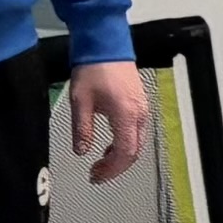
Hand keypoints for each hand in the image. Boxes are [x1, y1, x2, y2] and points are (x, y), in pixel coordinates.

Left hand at [66, 60, 152, 184]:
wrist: (106, 46)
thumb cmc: (94, 69)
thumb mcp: (80, 102)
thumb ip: (82, 130)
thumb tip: (82, 150)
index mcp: (126, 115)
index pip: (125, 153)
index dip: (111, 169)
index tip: (96, 175)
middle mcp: (139, 114)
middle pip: (133, 152)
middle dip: (115, 167)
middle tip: (96, 174)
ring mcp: (141, 109)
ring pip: (136, 143)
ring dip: (119, 157)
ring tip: (100, 163)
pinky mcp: (139, 105)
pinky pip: (135, 132)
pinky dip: (123, 144)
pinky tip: (108, 146)